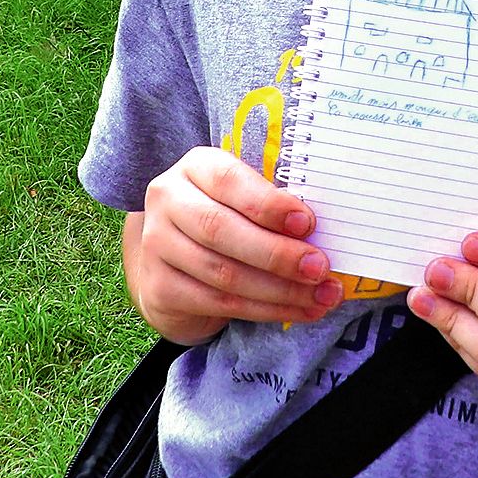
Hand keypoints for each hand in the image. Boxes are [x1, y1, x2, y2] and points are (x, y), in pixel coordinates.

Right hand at [127, 147, 344, 343]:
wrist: (177, 262)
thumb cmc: (229, 219)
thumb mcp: (246, 199)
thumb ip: (274, 206)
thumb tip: (320, 233)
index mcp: (196, 167)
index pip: (229, 180)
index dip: (268, 204)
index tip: (308, 223)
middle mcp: (168, 200)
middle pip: (221, 230)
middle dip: (277, 253)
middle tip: (319, 268)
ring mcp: (157, 245)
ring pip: (222, 273)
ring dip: (279, 289)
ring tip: (320, 296)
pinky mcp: (160, 288)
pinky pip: (219, 303)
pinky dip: (265, 310)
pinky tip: (297, 311)